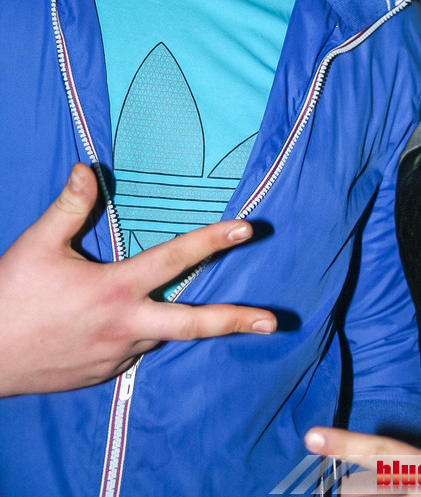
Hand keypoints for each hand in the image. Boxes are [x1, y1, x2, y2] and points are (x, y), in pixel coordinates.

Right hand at [0, 162, 276, 396]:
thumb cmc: (10, 297)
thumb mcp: (39, 244)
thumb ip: (71, 206)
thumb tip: (86, 166)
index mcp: (115, 290)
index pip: (175, 258)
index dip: (213, 240)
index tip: (247, 228)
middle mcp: (125, 327)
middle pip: (192, 323)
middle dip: (236, 320)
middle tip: (274, 321)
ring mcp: (116, 356)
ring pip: (160, 334)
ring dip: (174, 320)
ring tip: (180, 311)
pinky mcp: (102, 374)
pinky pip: (132, 350)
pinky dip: (138, 333)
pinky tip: (120, 322)